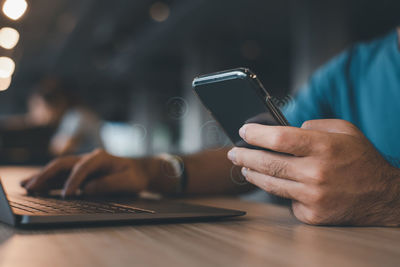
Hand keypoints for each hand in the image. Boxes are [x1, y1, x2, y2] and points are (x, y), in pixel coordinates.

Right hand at [21, 149, 159, 196]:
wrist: (139, 171)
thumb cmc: (134, 176)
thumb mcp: (128, 181)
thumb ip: (109, 184)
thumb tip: (87, 189)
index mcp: (100, 157)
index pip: (82, 168)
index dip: (74, 181)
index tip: (68, 195)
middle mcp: (88, 158)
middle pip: (63, 164)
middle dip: (47, 174)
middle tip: (33, 186)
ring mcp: (82, 165)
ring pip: (58, 169)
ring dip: (43, 176)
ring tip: (27, 185)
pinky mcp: (80, 173)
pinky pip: (61, 176)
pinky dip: (49, 181)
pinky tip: (37, 187)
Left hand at [227, 119, 399, 225]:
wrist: (382, 196)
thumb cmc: (360, 159)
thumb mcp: (344, 130)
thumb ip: (313, 125)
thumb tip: (284, 131)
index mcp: (324, 147)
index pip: (279, 138)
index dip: (256, 134)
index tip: (244, 131)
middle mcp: (316, 172)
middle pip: (267, 163)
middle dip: (244, 156)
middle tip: (233, 152)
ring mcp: (313, 197)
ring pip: (270, 184)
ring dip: (252, 174)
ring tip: (244, 166)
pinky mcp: (312, 215)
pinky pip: (286, 201)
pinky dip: (280, 191)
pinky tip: (279, 184)